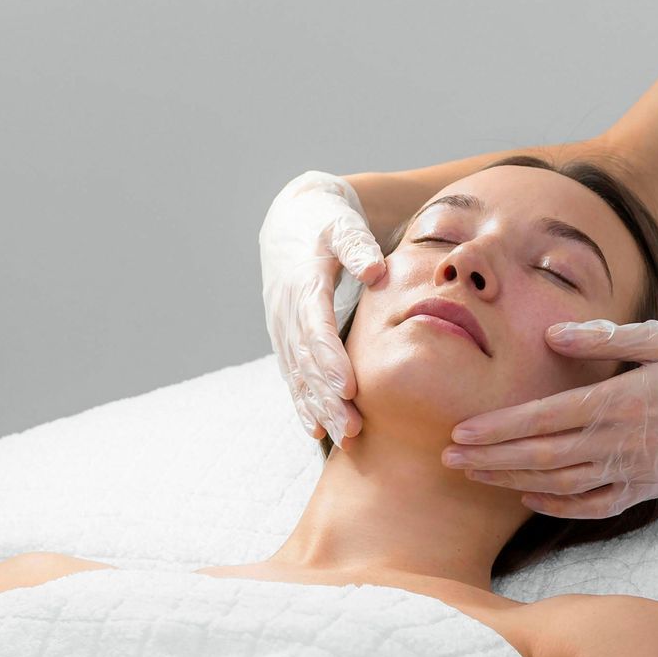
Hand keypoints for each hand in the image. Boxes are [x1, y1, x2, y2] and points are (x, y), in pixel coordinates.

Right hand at [258, 170, 386, 444]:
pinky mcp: (285, 337)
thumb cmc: (327, 222)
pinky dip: (303, 403)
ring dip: (319, 408)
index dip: (329, 359)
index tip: (349, 387)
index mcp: (302, 284)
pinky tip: (317, 430)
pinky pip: (292, 375)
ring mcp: (282, 327)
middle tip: (353, 428)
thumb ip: (357, 246)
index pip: (314, 328)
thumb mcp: (342, 224)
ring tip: (345, 436)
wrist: (292, 221)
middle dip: (327, 398)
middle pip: (306, 362)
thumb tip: (374, 271)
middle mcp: (287, 311)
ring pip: (299, 375)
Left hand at [440, 319, 657, 515]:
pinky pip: (595, 505)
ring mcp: (636, 471)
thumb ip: (605, 339)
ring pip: (561, 485)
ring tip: (475, 477)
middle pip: (541, 457)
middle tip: (447, 459)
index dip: (497, 430)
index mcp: (621, 402)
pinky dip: (558, 505)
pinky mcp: (650, 487)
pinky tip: (530, 499)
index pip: (543, 420)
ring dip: (512, 482)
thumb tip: (554, 334)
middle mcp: (622, 442)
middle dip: (490, 459)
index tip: (459, 433)